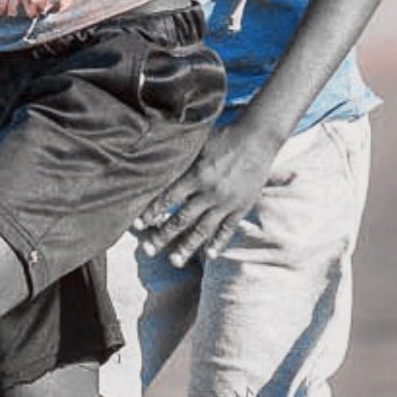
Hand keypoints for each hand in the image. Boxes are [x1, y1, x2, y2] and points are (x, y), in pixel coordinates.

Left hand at [131, 123, 275, 268]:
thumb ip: (180, 155)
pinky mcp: (242, 206)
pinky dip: (219, 242)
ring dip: (187, 247)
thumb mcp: (198, 141)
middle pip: (181, 219)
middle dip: (162, 236)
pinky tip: (210, 255)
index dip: (151, 212)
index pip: (167, 198)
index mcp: (196, 174)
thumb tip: (155, 156)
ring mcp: (227, 202)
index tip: (137, 225)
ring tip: (174, 261)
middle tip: (147, 251)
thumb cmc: (225, 135)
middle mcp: (209, 192)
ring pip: (203, 230)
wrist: (259, 137)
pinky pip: (228, 229)